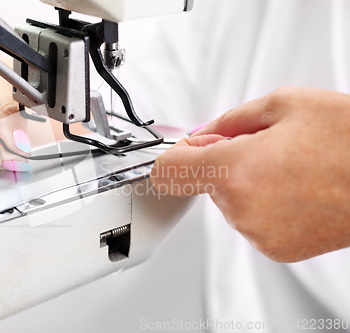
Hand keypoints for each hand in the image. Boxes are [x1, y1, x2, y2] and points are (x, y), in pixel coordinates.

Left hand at [150, 86, 349, 261]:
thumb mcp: (284, 105)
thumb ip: (228, 121)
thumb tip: (202, 134)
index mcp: (236, 171)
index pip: (168, 170)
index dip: (176, 153)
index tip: (186, 148)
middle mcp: (242, 209)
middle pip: (203, 182)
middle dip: (222, 160)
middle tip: (264, 145)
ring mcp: (259, 233)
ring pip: (229, 200)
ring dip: (246, 181)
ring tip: (290, 166)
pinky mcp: (276, 248)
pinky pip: (251, 219)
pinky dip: (263, 203)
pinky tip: (296, 187)